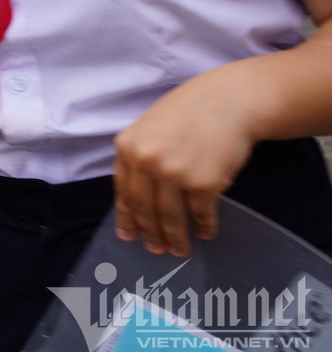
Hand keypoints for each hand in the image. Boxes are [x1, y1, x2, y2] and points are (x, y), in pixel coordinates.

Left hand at [112, 67, 259, 255]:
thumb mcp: (150, 129)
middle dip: (150, 233)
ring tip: (180, 250)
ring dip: (175, 237)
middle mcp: (145, 161)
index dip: (127, 217)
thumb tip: (140, 196)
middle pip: (144, 207)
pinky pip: (200, 213)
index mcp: (127, 146)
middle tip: (156, 250)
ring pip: (170, 216)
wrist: (227, 101)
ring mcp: (173, 172)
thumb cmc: (189, 113)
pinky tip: (204, 233)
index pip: (122, 191)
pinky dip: (203, 226)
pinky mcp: (203, 182)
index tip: (128, 235)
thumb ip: (140, 157)